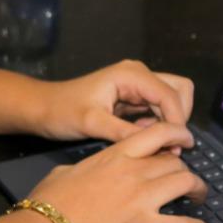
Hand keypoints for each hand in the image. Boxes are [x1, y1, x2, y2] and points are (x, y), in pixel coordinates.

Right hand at [27, 122, 207, 222]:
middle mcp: (134, 171)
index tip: (186, 138)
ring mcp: (142, 198)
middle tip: (187, 176)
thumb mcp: (67, 170)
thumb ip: (85, 166)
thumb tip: (84, 170)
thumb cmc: (50, 201)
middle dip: (185, 167)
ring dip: (197, 189)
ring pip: (185, 183)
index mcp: (116, 154)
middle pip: (175, 160)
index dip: (178, 133)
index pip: (159, 133)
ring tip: (199, 196)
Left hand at [33, 60, 194, 144]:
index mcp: (131, 74)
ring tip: (157, 145)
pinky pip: (158, 108)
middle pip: (179, 89)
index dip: (177, 121)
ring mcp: (136, 85)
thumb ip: (125, 132)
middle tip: (171, 145)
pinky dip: (159, 124)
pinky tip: (144, 138)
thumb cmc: (62, 112)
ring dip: (170, 122)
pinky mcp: (133, 96)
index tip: (177, 148)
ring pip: (172, 99)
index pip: (170, 94)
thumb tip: (159, 144)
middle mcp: (138, 74)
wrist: (43, 108)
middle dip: (179, 117)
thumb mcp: (92, 123)